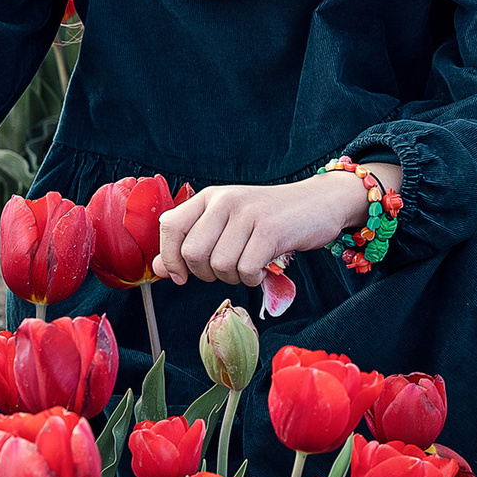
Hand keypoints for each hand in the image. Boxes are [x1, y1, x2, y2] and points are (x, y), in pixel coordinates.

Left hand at [157, 174, 362, 288]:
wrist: (319, 203)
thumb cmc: (269, 219)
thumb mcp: (227, 225)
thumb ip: (191, 243)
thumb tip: (158, 268)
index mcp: (209, 197)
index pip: (169, 226)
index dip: (170, 257)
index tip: (181, 276)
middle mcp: (225, 201)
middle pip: (192, 252)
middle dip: (205, 273)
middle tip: (226, 269)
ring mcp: (248, 214)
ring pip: (219, 264)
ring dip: (233, 277)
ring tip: (249, 265)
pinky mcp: (270, 230)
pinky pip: (246, 269)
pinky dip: (253, 278)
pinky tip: (263, 268)